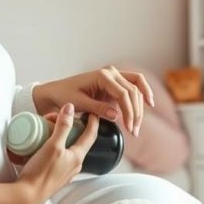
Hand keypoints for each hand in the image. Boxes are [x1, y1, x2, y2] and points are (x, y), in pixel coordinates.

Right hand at [15, 103, 99, 203]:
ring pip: (69, 149)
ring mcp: (66, 172)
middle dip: (74, 128)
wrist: (27, 195)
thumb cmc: (41, 172)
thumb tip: (70, 108)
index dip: (93, 122)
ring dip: (64, 137)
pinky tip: (46, 144)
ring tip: (53, 129)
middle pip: (79, 141)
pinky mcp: (56, 175)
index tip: (92, 112)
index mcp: (78, 157)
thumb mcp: (53, 145)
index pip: (91, 135)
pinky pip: (60, 156)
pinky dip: (57, 147)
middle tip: (65, 118)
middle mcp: (75, 165)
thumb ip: (63, 126)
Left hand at [34, 66, 153, 135]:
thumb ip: (98, 108)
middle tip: (134, 131)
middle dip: (136, 112)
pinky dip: (141, 97)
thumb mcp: (79, 103)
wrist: (55, 93)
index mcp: (102, 76)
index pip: (124, 93)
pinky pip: (133, 88)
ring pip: (136, 88)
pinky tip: (148, 105)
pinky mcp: (114, 84)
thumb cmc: (64, 95)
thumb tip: (116, 115)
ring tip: (137, 127)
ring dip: (140, 107)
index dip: (129, 111)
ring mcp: (114, 77)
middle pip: (133, 90)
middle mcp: (111, 73)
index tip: (129, 127)